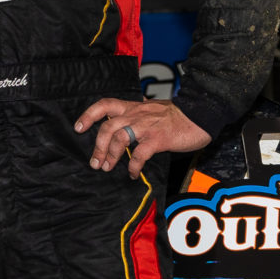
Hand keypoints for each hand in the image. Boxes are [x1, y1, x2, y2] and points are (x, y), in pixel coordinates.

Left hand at [74, 97, 210, 177]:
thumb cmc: (176, 115)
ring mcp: (147, 126)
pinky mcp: (159, 138)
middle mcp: (136, 114)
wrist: (200, 114)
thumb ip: (137, 114)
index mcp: (133, 107)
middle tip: (95, 163)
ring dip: (111, 155)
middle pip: (107, 127)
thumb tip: (124, 122)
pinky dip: (133, 166)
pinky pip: (140, 154)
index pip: (105, 105)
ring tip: (108, 168)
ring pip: (119, 138)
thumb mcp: (152, 109)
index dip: (89, 115)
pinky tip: (133, 173)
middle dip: (97, 147)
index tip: (78, 128)